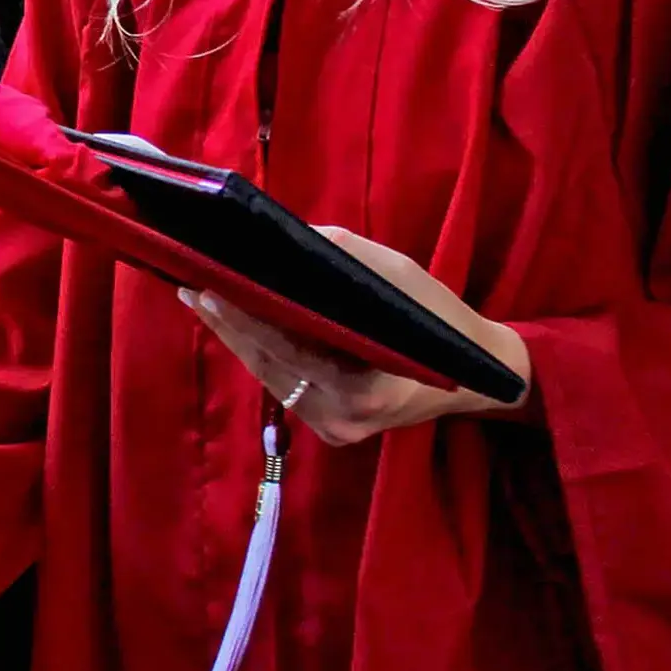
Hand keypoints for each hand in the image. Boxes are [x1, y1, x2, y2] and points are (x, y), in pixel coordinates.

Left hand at [179, 226, 530, 445]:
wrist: (478, 375)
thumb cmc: (440, 320)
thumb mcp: (399, 277)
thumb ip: (342, 259)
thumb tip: (285, 239)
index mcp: (367, 388)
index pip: (290, 347)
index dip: (246, 316)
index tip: (209, 286)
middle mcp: (345, 418)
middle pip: (270, 364)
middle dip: (230, 322)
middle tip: (192, 283)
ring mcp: (335, 431)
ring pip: (271, 377)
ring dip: (238, 337)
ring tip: (203, 297)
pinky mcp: (331, 431)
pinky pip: (286, 385)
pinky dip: (263, 352)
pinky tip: (238, 322)